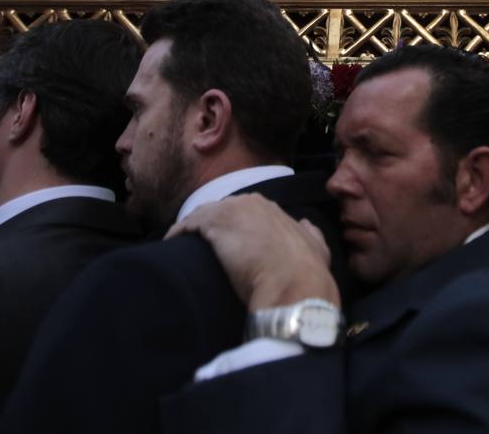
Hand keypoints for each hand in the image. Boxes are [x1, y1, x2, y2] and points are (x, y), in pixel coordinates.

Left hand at [166, 194, 338, 310]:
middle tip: (199, 247)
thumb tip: (304, 224)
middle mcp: (251, 203)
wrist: (294, 285)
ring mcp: (232, 211)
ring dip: (191, 229)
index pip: (243, 213)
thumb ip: (309, 235)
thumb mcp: (316, 249)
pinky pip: (189, 225)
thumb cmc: (305, 273)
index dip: (231, 228)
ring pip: (203, 215)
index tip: (223, 244)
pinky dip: (178, 233)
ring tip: (181, 246)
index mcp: (272, 209)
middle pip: (221, 211)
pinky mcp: (215, 224)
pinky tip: (171, 244)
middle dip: (210, 227)